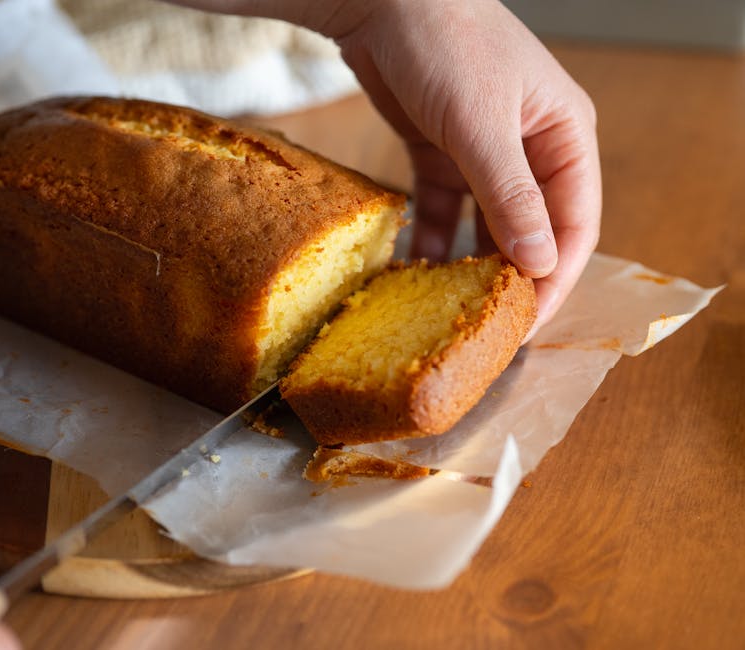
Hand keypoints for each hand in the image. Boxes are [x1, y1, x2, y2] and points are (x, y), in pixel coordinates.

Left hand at [173, 0, 601, 329]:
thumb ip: (511, 198)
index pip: (574, 224)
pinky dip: (433, 236)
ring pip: (486, 225)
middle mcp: (530, 149)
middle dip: (511, 276)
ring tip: (450, 306)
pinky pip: (444, 209)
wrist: (384, 0)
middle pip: (531, 229)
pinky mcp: (441, 154)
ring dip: (470, 262)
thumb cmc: (447, 44)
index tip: (529, 323)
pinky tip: (416, 267)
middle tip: (487, 325)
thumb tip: (539, 264)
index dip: (555, 277)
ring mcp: (484, 153)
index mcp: (564, 136)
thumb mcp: (483, 126)